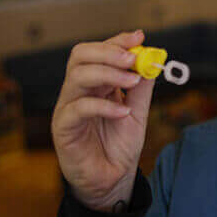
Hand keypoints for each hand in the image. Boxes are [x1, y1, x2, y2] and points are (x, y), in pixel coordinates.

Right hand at [51, 30, 155, 211]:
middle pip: (81, 56)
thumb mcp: (139, 112)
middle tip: (133, 58)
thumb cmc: (121, 145)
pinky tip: (123, 112)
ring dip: (109, 74)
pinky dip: (104, 106)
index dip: (118, 41)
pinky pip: (79, 108)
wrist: (113, 179)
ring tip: (133, 81)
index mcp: (96, 83)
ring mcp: (68, 107)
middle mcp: (79, 90)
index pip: (99, 51)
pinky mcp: (63, 127)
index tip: (139, 37)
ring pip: (78, 76)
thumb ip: (142, 88)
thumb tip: (154, 60)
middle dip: (109, 52)